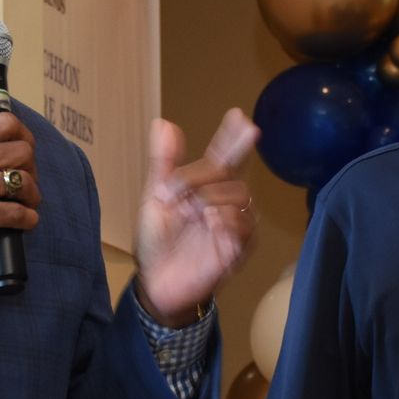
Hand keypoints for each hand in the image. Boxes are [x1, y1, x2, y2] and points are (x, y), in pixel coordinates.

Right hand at [0, 112, 41, 267]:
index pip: (6, 122)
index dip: (24, 136)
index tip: (24, 151)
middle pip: (23, 151)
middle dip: (31, 168)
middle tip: (25, 182)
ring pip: (24, 182)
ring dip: (32, 196)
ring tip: (26, 203)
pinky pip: (18, 214)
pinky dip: (28, 219)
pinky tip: (25, 222)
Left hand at [135, 109, 259, 325]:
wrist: (156, 281)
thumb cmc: (157, 240)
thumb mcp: (155, 198)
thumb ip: (163, 162)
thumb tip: (162, 123)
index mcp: (204, 186)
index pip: (225, 156)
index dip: (233, 137)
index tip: (240, 117)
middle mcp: (223, 202)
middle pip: (229, 174)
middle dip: (199, 178)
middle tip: (172, 195)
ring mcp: (234, 224)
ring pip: (239, 195)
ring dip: (210, 199)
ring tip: (190, 216)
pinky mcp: (238, 249)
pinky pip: (244, 225)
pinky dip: (225, 220)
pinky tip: (209, 225)